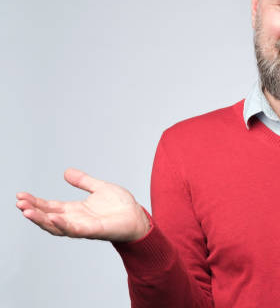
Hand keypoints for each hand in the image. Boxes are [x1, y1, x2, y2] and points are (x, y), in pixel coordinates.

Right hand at [16, 168, 149, 241]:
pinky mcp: (95, 231)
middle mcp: (76, 219)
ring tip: (27, 211)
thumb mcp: (100, 188)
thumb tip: (66, 172)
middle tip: (19, 203)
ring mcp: (84, 226)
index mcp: (75, 210)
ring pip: (57, 226)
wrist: (138, 217)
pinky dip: (63, 225)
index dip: (35, 202)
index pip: (50, 207)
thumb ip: (83, 181)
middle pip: (48, 217)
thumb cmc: (121, 206)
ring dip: (41, 220)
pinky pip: (75, 230)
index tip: (21, 196)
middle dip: (33, 211)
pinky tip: (53, 218)